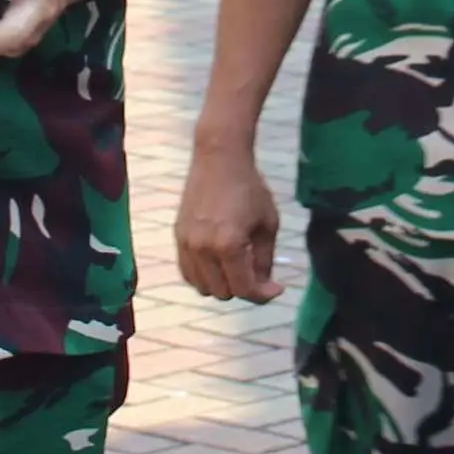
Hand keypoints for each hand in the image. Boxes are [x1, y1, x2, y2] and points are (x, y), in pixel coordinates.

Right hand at [173, 143, 283, 301]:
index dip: (263, 295)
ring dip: (223, 284)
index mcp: (228, 245)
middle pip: (223, 292)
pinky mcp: (178, 238)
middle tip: (257, 272)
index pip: (244, 288)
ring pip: (203, 287)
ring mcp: (186, 244)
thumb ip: (265, 260)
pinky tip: (217, 264)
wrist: (219, 159)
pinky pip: (188, 273)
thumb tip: (265, 287)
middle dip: (244, 287)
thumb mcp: (268, 224)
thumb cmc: (250, 188)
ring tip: (237, 267)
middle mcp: (203, 249)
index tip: (276, 288)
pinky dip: (204, 277)